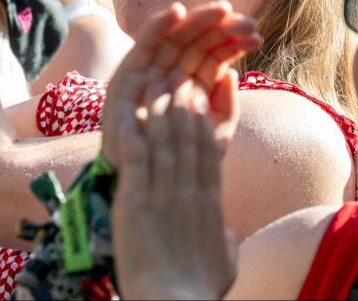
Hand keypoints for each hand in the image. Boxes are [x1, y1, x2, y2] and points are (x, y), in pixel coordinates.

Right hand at [101, 1, 259, 165]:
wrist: (146, 186)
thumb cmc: (180, 165)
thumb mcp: (212, 136)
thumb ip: (225, 108)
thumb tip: (230, 72)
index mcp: (191, 86)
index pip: (213, 56)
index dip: (234, 43)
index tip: (257, 36)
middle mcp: (170, 75)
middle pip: (197, 42)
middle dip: (222, 27)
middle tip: (248, 21)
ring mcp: (149, 73)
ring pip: (174, 38)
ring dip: (197, 19)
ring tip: (222, 9)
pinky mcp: (127, 75)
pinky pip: (143, 45)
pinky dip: (157, 25)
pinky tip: (177, 11)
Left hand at [111, 75, 236, 299]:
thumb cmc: (197, 291)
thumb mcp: (224, 263)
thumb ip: (227, 240)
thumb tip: (227, 233)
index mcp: (209, 203)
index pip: (209, 151)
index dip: (203, 121)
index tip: (200, 101)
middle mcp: (188, 190)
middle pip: (188, 137)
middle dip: (183, 104)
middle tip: (178, 77)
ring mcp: (162, 192)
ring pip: (164, 139)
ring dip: (159, 108)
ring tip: (156, 83)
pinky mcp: (136, 200)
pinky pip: (136, 156)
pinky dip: (134, 131)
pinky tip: (130, 111)